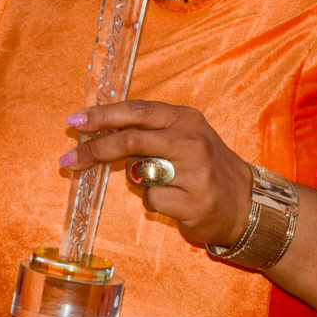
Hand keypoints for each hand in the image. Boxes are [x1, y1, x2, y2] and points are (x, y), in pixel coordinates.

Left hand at [64, 99, 253, 252]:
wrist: (248, 204)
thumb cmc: (207, 170)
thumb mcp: (184, 138)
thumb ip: (149, 133)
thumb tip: (100, 131)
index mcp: (185, 119)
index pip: (136, 111)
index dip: (102, 115)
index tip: (74, 122)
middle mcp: (191, 140)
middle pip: (131, 140)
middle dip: (95, 149)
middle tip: (68, 160)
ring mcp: (195, 171)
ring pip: (140, 175)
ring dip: (142, 182)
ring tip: (169, 185)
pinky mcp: (195, 201)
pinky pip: (153, 200)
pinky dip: (157, 202)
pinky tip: (179, 202)